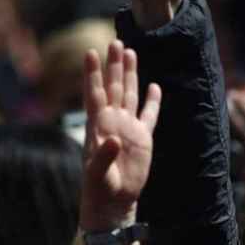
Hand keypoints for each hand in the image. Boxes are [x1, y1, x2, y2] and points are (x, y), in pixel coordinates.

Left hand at [81, 40, 161, 230]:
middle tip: (115, 43)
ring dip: (130, 74)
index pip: (95, 94)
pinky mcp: (143, 137)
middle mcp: (112, 121)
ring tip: (130, 53)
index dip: (93, 74)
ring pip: (129, 94)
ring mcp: (128, 127)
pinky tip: (154, 86)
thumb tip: (114, 139)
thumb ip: (104, 156)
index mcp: (97, 126)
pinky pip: (149, 115)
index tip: (90, 53)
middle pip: (113, 87)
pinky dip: (152, 101)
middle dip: (114, 65)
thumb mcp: (97, 175)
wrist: (114, 201)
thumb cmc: (99, 188)